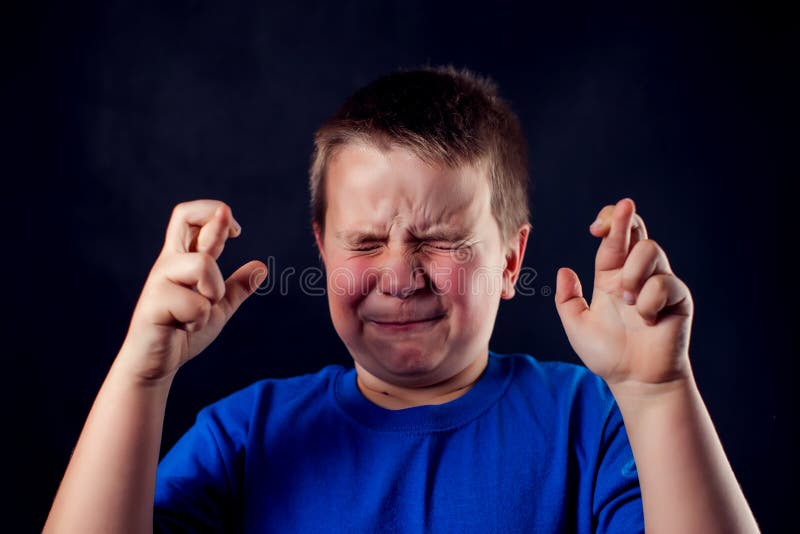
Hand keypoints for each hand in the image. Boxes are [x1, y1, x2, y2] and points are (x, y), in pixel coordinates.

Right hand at [117, 200, 267, 380]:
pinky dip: (199, 320)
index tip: (237, 230)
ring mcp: (159, 280)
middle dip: (214, 218)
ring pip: (203, 266)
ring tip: (198, 313)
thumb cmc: (182, 333)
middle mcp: (169, 263)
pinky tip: (184, 328)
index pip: (191, 219)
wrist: (156, 364)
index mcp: (183, 259)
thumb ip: (237, 288)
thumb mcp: (218, 308)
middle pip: (184, 216)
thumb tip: (261, 267)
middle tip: (235, 232)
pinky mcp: (153, 303)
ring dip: (213, 292)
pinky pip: (196, 304)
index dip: (215, 212)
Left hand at [554, 198, 692, 388]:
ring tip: (627, 301)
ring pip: (650, 251)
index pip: (613, 239)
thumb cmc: (607, 355)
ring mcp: (659, 283)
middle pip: (637, 232)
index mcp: (611, 276)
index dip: (609, 222)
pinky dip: (649, 300)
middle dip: (627, 218)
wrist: (635, 381)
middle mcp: (636, 275)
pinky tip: (647, 318)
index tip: (595, 226)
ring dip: (633, 273)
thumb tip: (563, 271)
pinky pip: (664, 283)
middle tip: (622, 209)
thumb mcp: (576, 326)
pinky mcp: (678, 298)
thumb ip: (567, 300)